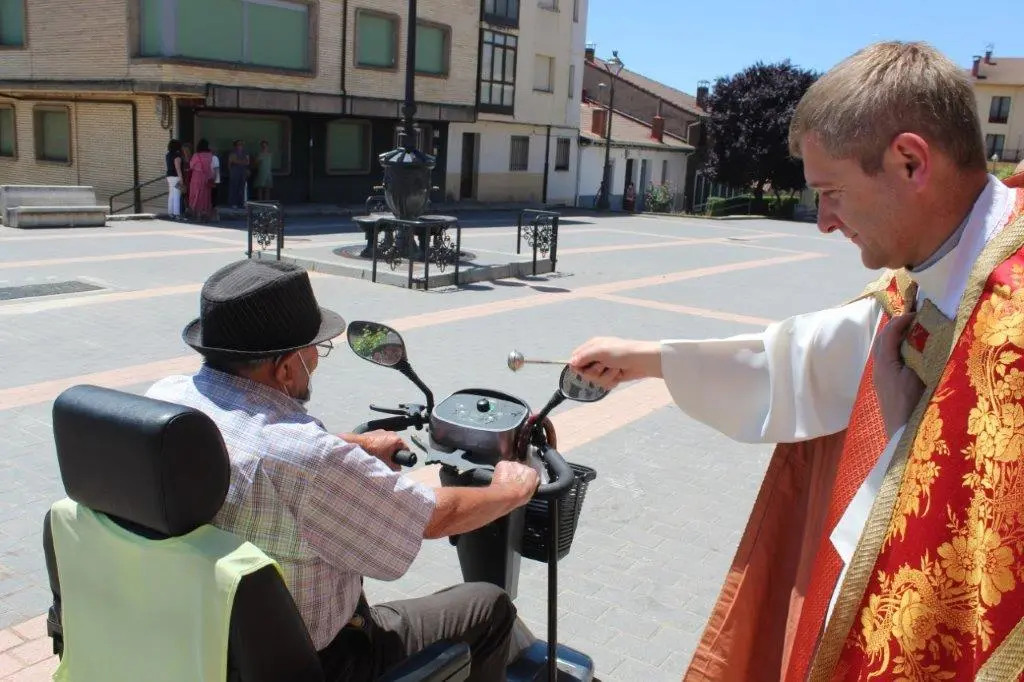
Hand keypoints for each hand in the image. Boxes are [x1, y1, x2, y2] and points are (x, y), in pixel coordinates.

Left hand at [342, 430, 406, 471]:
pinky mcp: (375, 432)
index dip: (404, 456)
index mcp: (396, 440)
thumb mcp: (386, 463)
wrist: (357, 445)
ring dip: (386, 448)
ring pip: (389, 442)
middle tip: (388, 460)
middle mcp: (391, 433)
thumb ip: (394, 467)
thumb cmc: (371, 452)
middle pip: (397, 445)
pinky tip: (373, 451)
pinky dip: (379, 445)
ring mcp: (383, 432)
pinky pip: (381, 439)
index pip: (406, 449)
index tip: (399, 461)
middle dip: (393, 453)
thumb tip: (397, 469)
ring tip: (379, 455)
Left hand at [490, 461, 539, 506]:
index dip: (525, 479)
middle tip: (513, 484)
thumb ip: (532, 485)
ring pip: (511, 467)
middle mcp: (524, 466)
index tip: (522, 484)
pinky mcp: (503, 464)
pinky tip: (500, 480)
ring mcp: (513, 464)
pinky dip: (501, 472)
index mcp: (532, 473)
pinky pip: (503, 467)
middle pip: (521, 469)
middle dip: (517, 475)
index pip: (531, 473)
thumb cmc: (516, 497)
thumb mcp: (529, 495)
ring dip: (509, 473)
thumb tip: (531, 484)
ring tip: (506, 483)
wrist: (503, 496)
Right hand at [568, 337, 661, 389]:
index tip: (582, 368)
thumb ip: (584, 356)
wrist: (642, 361)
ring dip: (606, 376)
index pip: (576, 358)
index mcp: (592, 346)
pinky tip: (619, 375)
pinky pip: (604, 384)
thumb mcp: (601, 351)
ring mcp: (604, 367)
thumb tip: (571, 363)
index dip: (577, 365)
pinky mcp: (611, 376)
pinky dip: (612, 380)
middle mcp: (596, 357)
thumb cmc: (622, 352)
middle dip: (594, 372)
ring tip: (616, 370)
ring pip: (595, 379)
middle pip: (584, 372)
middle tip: (604, 366)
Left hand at [872, 313, 924, 438]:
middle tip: (915, 320)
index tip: (916, 313)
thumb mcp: (920, 376)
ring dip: (897, 341)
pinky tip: (911, 356)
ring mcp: (880, 381)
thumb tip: (927, 336)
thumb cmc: (912, 405)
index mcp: (884, 364)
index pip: (888, 335)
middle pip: (882, 342)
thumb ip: (921, 355)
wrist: (902, 437)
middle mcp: (878, 370)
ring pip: (885, 353)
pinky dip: (898, 354)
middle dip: (896, 329)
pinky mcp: (885, 390)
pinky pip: (889, 364)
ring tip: (915, 335)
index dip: (900, 321)